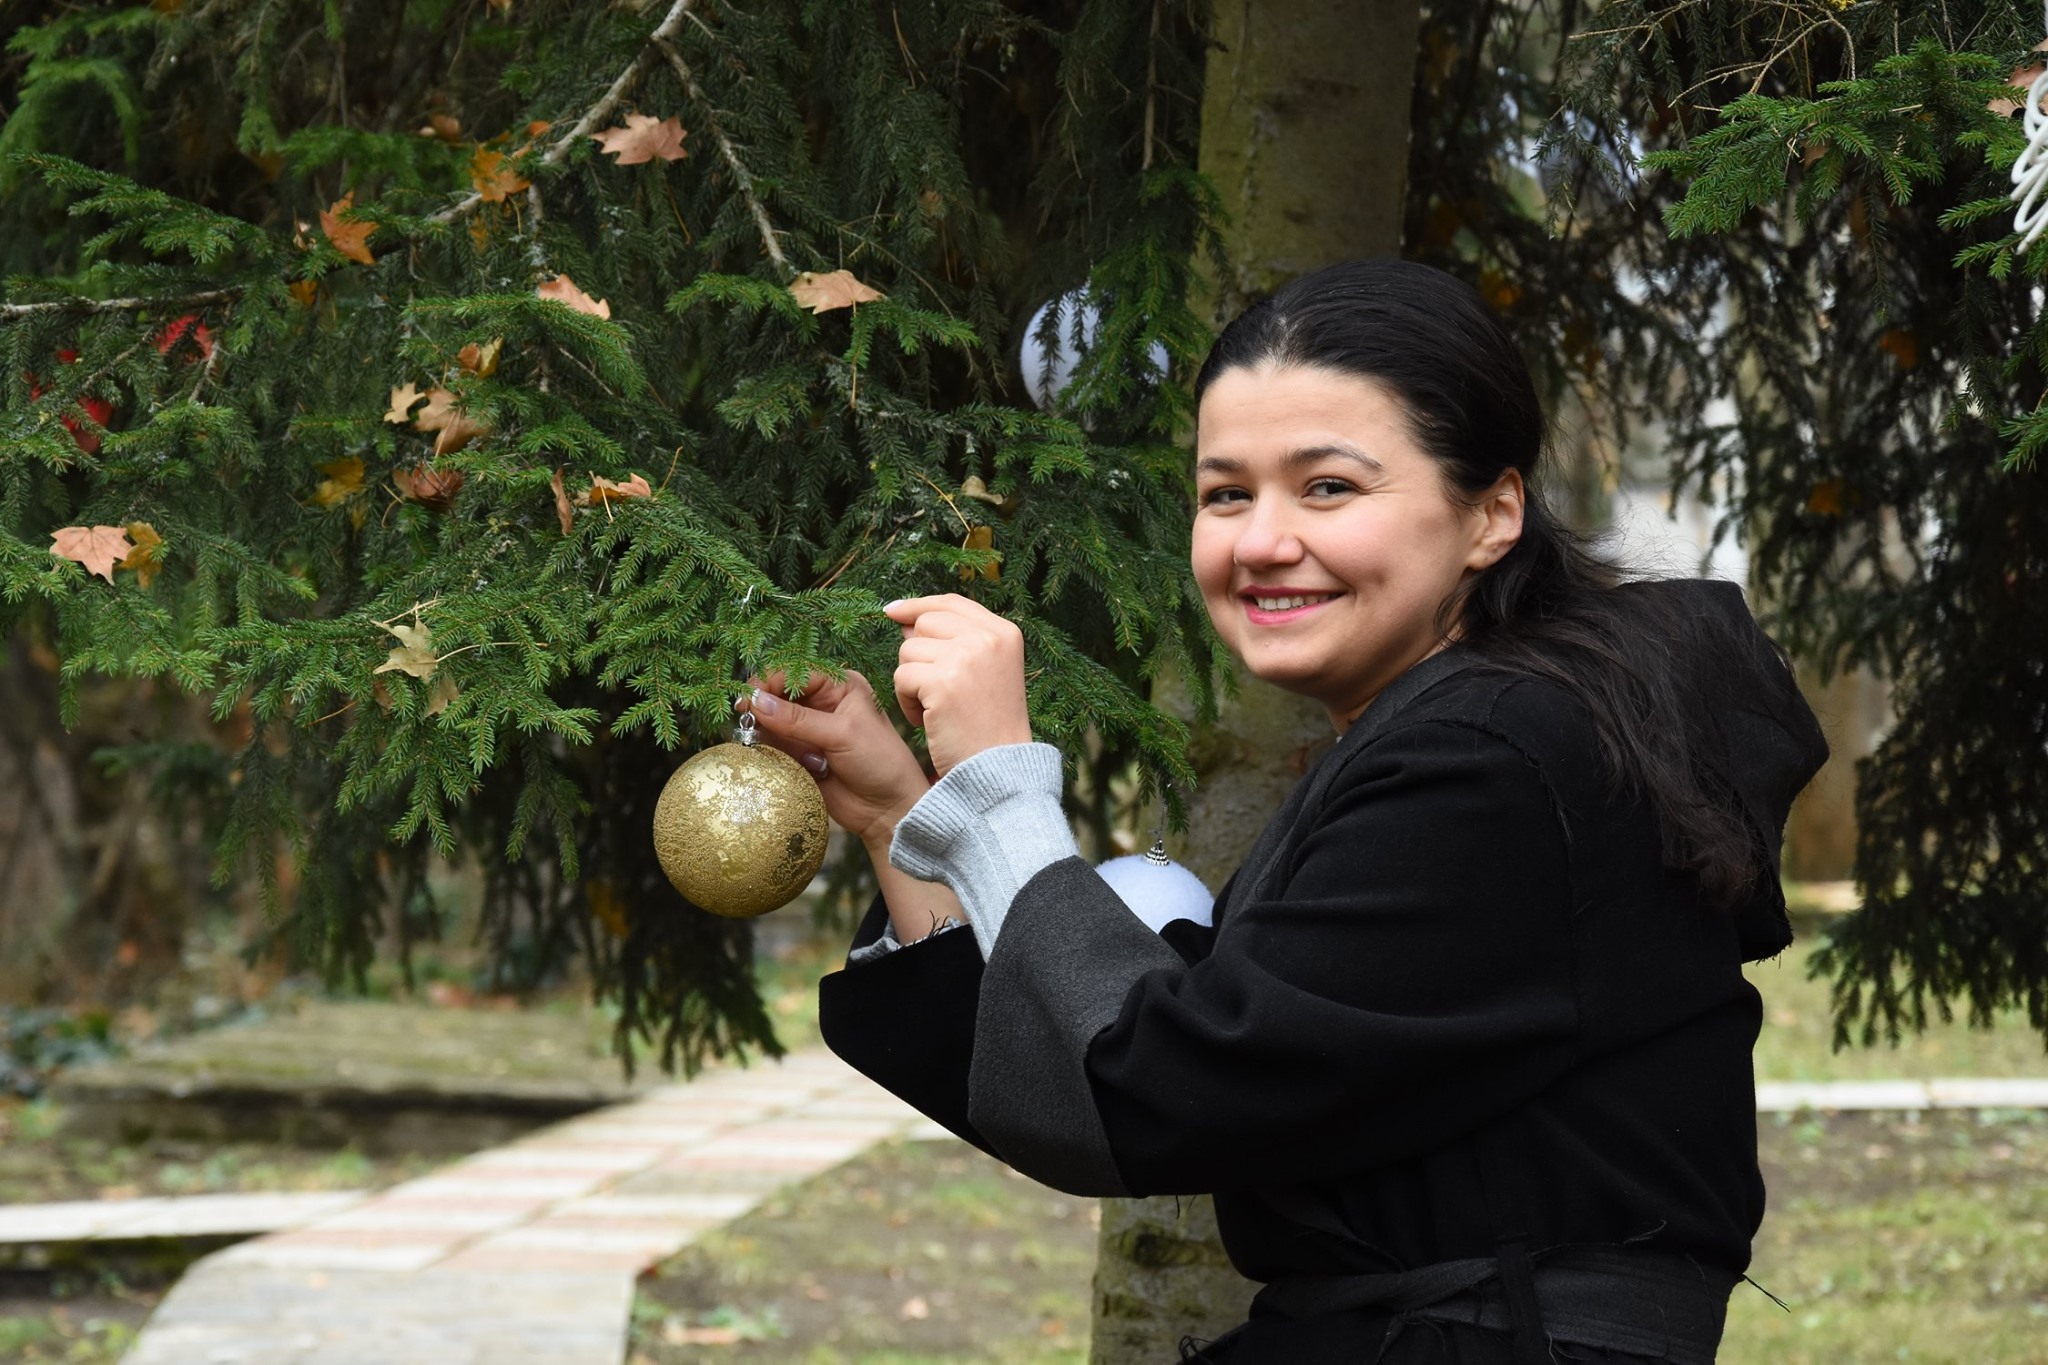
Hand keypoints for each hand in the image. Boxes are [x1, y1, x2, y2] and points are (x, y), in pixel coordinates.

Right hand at [741, 670, 929, 848]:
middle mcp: (822, 702)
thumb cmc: (878, 762)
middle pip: (778, 693)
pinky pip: (772, 743)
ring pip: (771, 719)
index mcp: (839, 686)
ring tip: (757, 737)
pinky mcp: (798, 753)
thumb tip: (756, 701)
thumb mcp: (841, 734)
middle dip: (762, 704)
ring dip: (763, 728)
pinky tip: (766, 752)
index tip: (750, 696)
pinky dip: (766, 747)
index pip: (797, 672)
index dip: (771, 680)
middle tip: (745, 716)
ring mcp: (808, 728)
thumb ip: (797, 720)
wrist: (887, 808)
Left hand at [884, 593, 1032, 778]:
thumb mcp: (987, 674)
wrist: (1000, 770)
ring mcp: (966, 658)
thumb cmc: (989, 727)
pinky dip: (906, 702)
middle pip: (925, 623)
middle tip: (934, 690)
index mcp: (1004, 633)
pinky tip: (927, 720)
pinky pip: (901, 677)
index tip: (892, 611)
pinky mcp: (942, 682)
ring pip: (908, 650)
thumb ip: (954, 641)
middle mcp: (988, 639)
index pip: (951, 602)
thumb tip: (905, 619)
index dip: (919, 605)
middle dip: (918, 655)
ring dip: (911, 682)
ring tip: (935, 709)